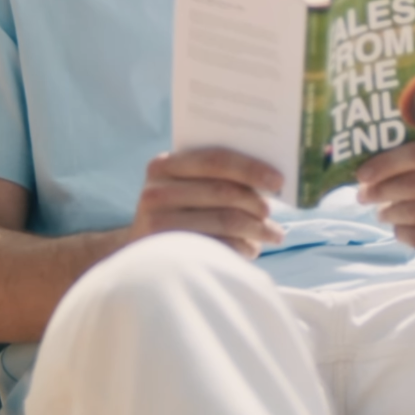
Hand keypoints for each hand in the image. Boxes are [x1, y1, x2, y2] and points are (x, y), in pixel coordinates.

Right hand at [130, 148, 284, 258]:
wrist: (137, 254)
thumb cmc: (175, 213)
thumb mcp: (181, 187)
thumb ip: (212, 175)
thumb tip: (269, 177)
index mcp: (163, 165)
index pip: (214, 159)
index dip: (251, 168)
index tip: (278, 180)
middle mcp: (156, 192)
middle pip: (223, 191)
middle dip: (257, 202)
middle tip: (273, 213)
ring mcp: (159, 225)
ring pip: (226, 220)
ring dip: (257, 228)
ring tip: (273, 234)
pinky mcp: (170, 254)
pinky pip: (221, 247)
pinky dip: (243, 247)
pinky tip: (252, 248)